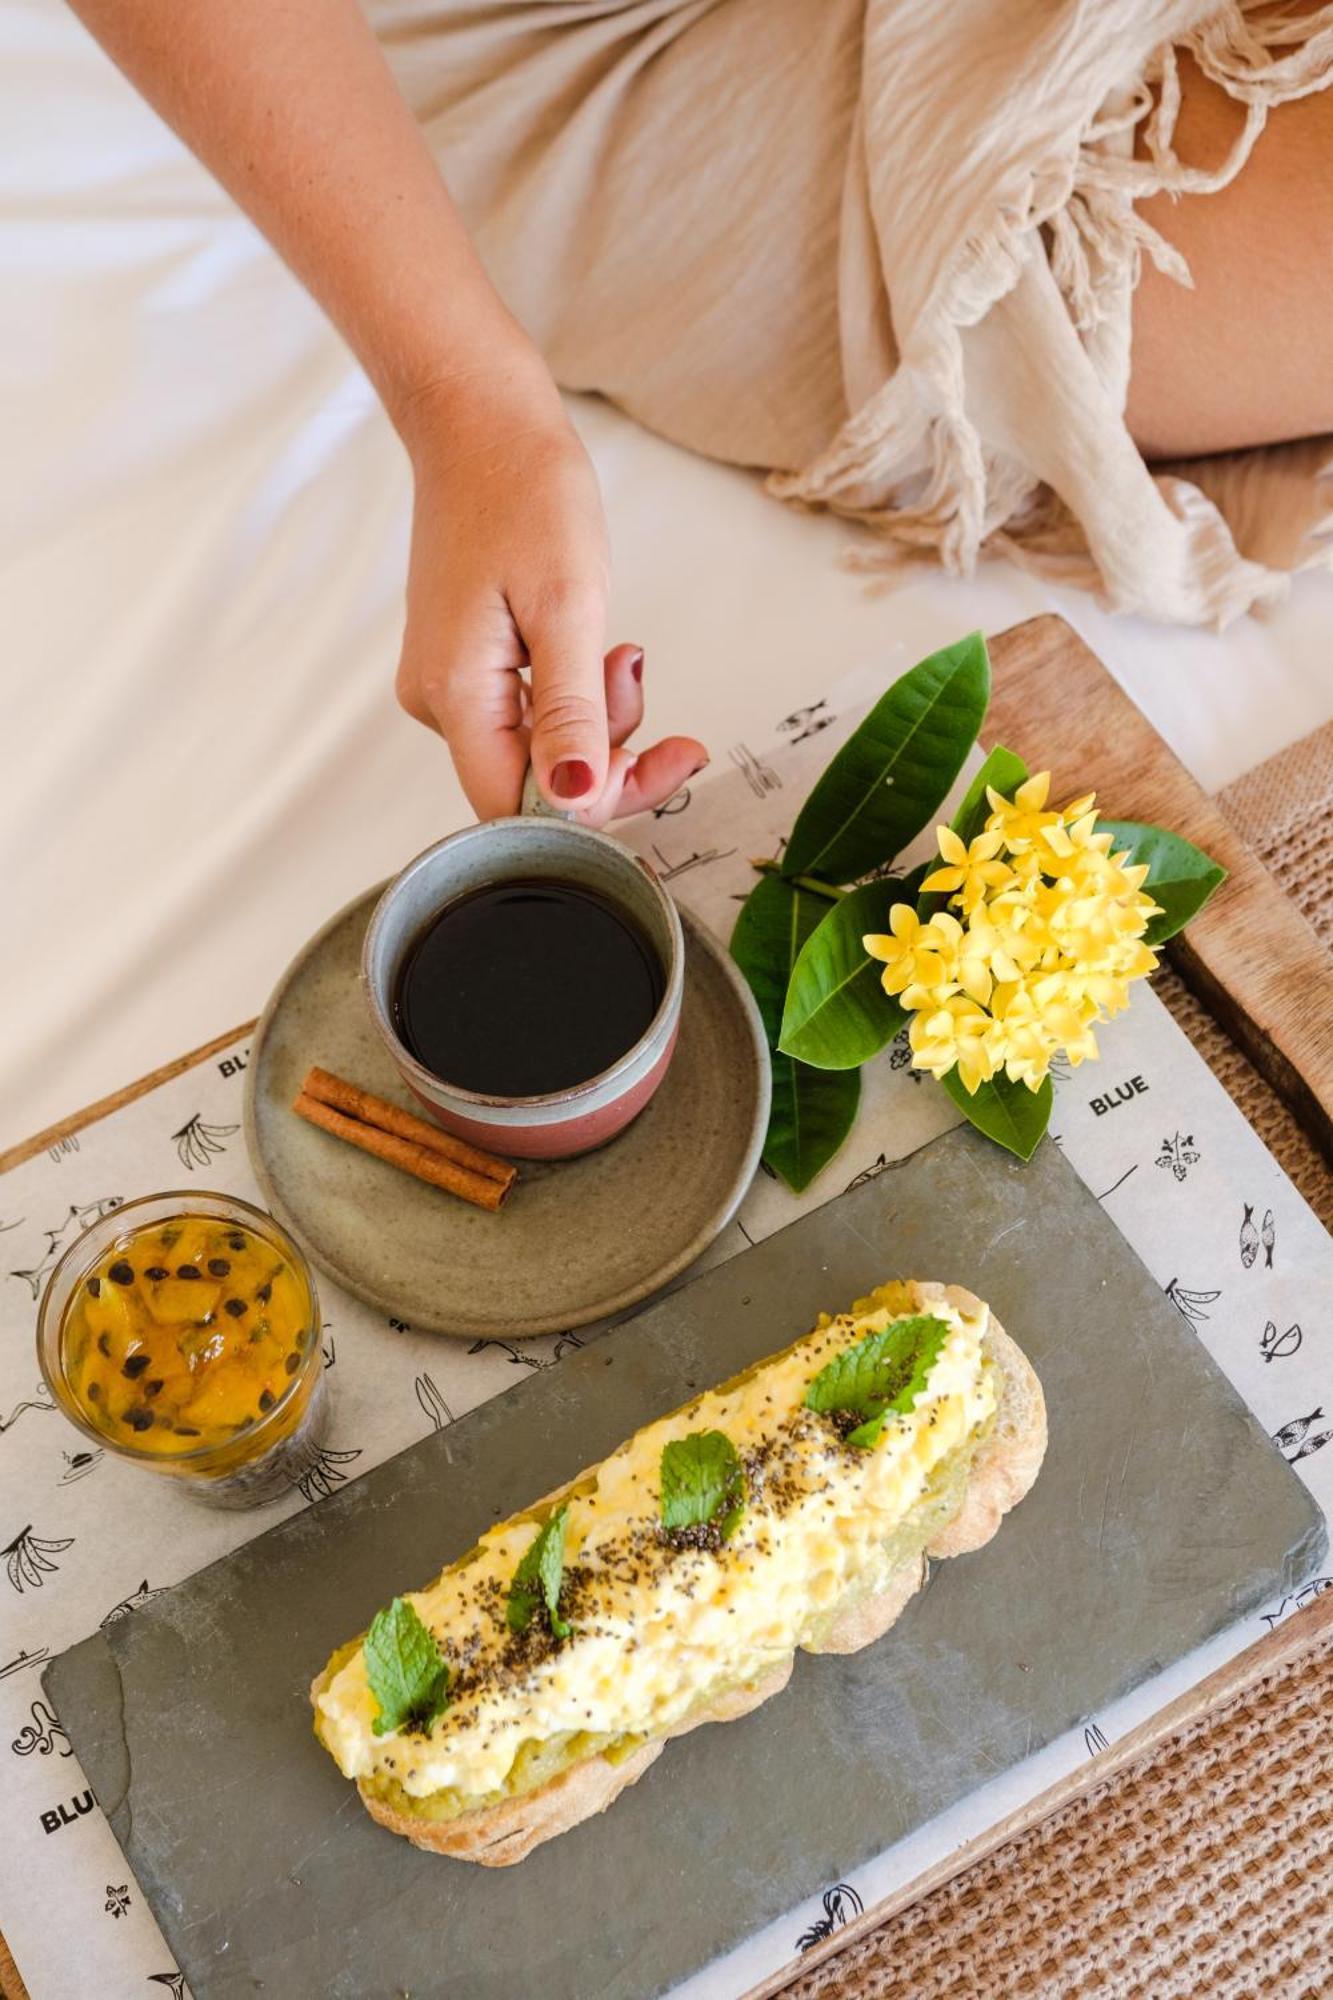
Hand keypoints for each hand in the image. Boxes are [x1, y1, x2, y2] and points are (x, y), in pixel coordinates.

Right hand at [394, 356, 707, 822]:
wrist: (479, 425)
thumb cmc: (521, 490)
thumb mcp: (568, 602)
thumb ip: (571, 711)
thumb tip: (573, 798)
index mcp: (457, 694)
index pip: (521, 810)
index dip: (597, 803)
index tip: (667, 759)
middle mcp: (440, 702)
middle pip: (532, 788)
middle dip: (608, 756)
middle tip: (652, 699)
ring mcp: (450, 686)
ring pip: (537, 752)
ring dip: (597, 720)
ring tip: (619, 650)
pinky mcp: (467, 668)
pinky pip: (528, 715)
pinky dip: (576, 695)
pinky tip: (594, 648)